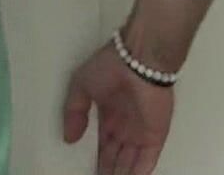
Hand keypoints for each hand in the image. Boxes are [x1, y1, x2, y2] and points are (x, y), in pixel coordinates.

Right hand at [62, 43, 173, 174]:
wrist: (139, 60)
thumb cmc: (112, 64)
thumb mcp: (81, 85)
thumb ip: (73, 112)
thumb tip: (69, 137)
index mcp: (109, 114)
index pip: (102, 145)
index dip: (95, 159)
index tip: (87, 169)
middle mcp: (125, 125)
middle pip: (115, 157)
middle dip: (108, 170)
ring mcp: (140, 131)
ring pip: (129, 162)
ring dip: (121, 174)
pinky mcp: (154, 136)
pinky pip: (146, 161)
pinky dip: (138, 173)